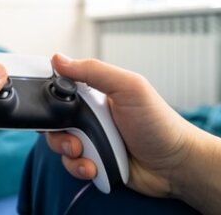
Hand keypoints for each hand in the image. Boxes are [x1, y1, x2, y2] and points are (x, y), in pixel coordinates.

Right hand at [44, 54, 220, 210]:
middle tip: (76, 139)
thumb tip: (58, 59)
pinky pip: (71, 165)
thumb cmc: (160, 124)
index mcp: (95, 95)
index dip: (50, 100)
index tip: (52, 109)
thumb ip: (93, 71)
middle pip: (53, 122)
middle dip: (59, 134)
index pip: (59, 92)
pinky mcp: (94, 161)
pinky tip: (95, 167)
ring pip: (59, 145)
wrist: (176, 165)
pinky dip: (80, 168)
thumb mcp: (129, 88)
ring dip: (70, 153)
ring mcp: (91, 140)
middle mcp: (90, 117)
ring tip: (89, 156)